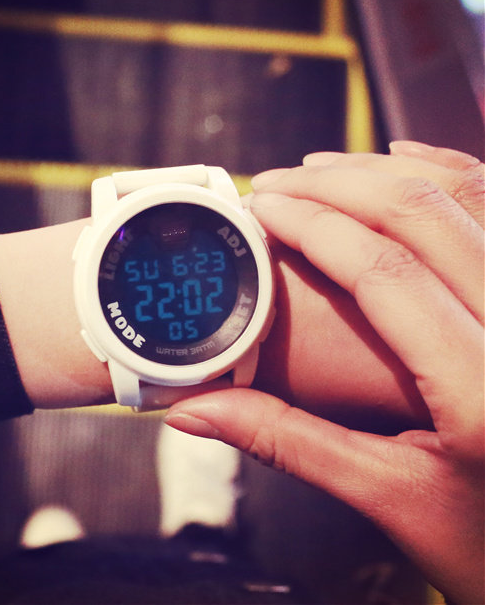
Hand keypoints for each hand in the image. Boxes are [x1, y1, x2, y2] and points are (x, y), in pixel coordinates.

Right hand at [165, 142, 483, 603]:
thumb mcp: (391, 497)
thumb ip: (291, 442)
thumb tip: (200, 411)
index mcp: (482, 386)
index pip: (383, 270)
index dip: (312, 226)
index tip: (263, 207)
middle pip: (423, 215)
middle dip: (338, 185)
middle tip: (278, 183)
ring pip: (470, 196)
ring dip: (388, 171)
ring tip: (324, 167)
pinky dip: (456, 172)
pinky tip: (413, 160)